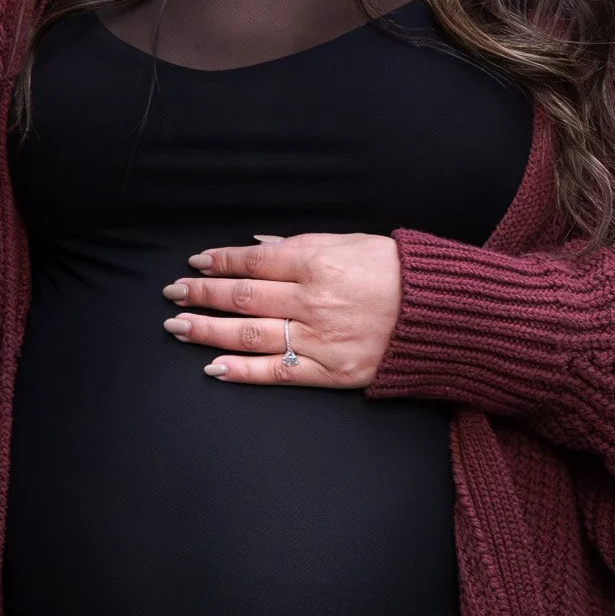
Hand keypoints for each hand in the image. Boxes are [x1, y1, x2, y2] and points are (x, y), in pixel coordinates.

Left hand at [162, 232, 401, 387]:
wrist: (442, 316)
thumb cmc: (398, 272)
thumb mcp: (351, 242)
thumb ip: (300, 246)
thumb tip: (257, 247)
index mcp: (317, 262)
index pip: (253, 262)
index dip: (220, 262)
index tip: (195, 263)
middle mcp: (312, 301)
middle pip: (243, 297)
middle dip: (202, 294)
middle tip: (172, 293)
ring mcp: (319, 340)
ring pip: (250, 335)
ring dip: (207, 331)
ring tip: (177, 327)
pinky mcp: (330, 373)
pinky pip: (277, 373)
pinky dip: (242, 372)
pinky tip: (212, 368)